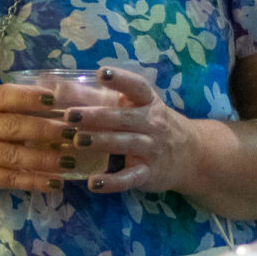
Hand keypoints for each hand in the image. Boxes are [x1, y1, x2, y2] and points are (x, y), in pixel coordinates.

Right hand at [0, 82, 79, 196]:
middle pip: (14, 127)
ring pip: (15, 156)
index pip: (5, 96)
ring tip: (70, 161)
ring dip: (45, 159)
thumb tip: (61, 102)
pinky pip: (12, 179)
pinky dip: (35, 182)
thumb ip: (17, 109)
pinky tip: (56, 183)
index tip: (55, 98)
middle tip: (72, 133)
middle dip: (46, 130)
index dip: (29, 96)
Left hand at [69, 64, 202, 195]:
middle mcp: (152, 123)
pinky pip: (130, 178)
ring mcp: (151, 150)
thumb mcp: (136, 107)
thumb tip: (63, 87)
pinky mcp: (148, 174)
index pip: (136, 87)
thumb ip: (102, 98)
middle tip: (70, 115)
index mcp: (148, 102)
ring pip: (125, 144)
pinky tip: (94, 183)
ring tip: (77, 141)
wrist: (192, 155)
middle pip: (123, 118)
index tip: (101, 73)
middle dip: (96, 116)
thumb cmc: (153, 124)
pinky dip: (112, 182)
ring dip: (101, 142)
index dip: (120, 79)